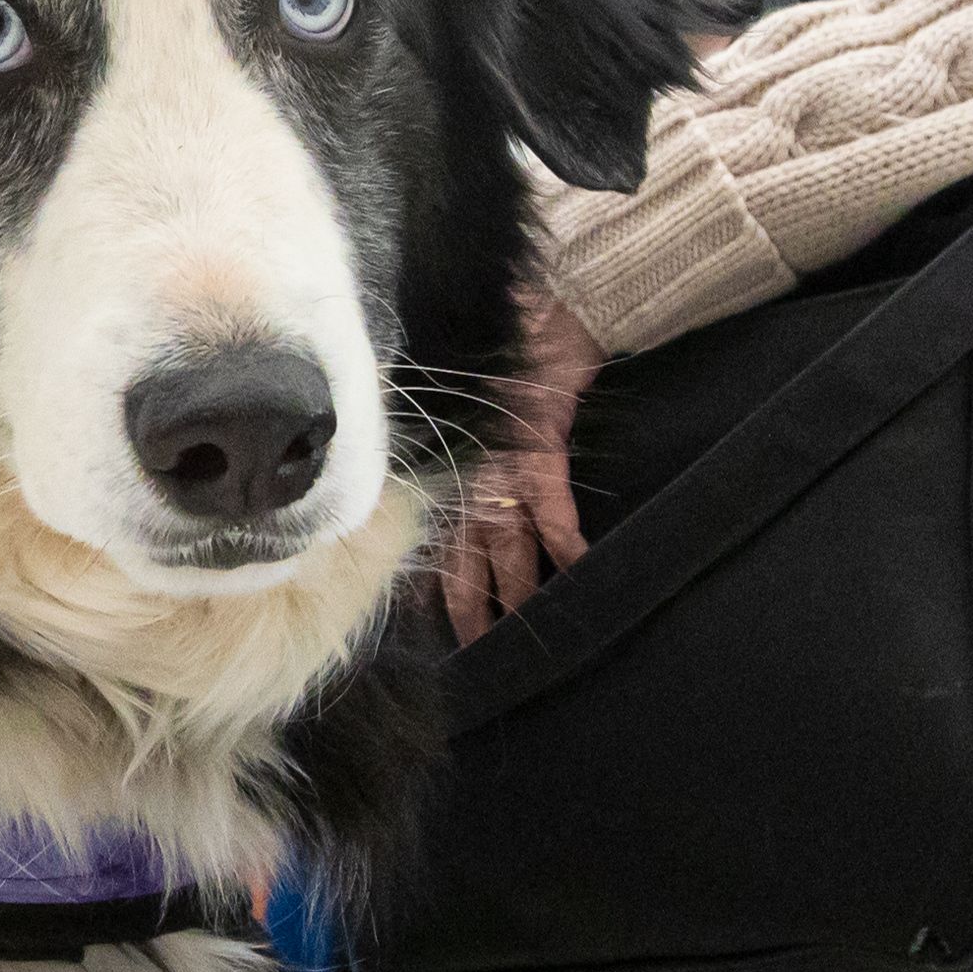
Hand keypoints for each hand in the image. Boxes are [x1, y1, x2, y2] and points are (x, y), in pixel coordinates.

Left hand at [437, 285, 604, 642]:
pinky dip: (570, 541)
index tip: (427, 632)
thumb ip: (435, 456)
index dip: (430, 592)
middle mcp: (474, 488)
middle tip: (477, 655)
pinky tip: (580, 568)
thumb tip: (392, 488)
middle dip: (475, 612)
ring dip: (520, 593)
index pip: (436, 550)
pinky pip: (557, 511)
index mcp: (449, 485)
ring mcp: (509, 479)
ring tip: (520, 632)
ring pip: (513, 553)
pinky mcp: (543, 458)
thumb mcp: (454, 418)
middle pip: (472, 566)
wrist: (537, 316)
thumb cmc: (491, 363)